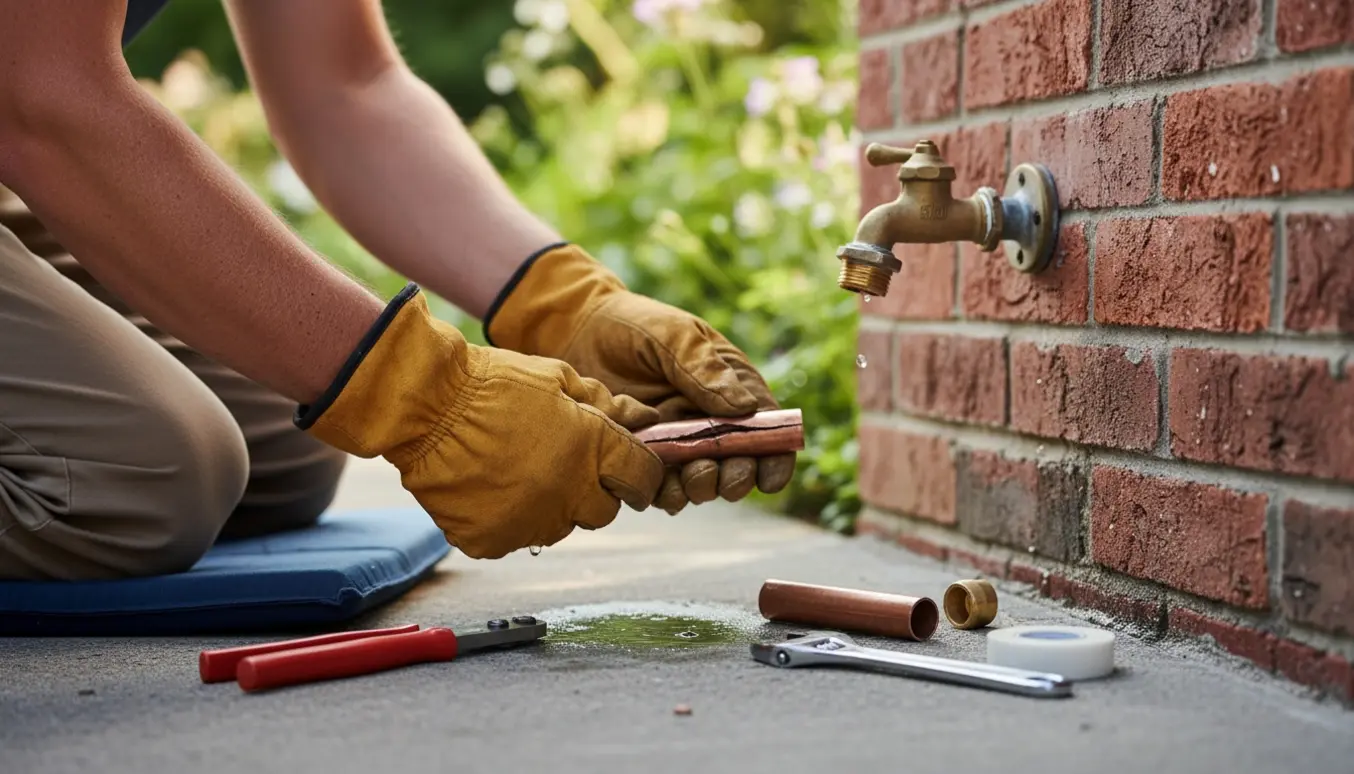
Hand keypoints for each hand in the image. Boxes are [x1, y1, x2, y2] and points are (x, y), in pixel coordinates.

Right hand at [296, 284, 664, 557]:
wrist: (424, 406)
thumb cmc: (493, 384)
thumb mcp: (558, 378)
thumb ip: (606, 404)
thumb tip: (645, 419)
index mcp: (594, 450)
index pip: (644, 478)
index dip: (640, 472)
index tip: (626, 468)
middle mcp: (569, 494)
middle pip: (604, 510)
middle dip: (593, 490)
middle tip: (562, 462)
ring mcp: (529, 524)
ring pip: (559, 527)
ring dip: (551, 504)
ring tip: (516, 468)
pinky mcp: (492, 541)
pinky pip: (514, 537)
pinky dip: (507, 518)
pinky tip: (488, 485)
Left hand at [483, 244, 795, 512]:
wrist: (576, 332)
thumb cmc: (633, 325)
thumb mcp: (673, 335)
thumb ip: (705, 369)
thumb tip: (746, 408)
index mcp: (732, 388)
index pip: (768, 430)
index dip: (775, 459)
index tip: (768, 476)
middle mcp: (711, 422)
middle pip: (739, 465)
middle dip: (733, 479)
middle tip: (714, 475)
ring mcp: (678, 443)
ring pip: (701, 483)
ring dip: (699, 489)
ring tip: (684, 480)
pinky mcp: (645, 458)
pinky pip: (661, 488)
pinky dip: (662, 493)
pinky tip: (654, 484)